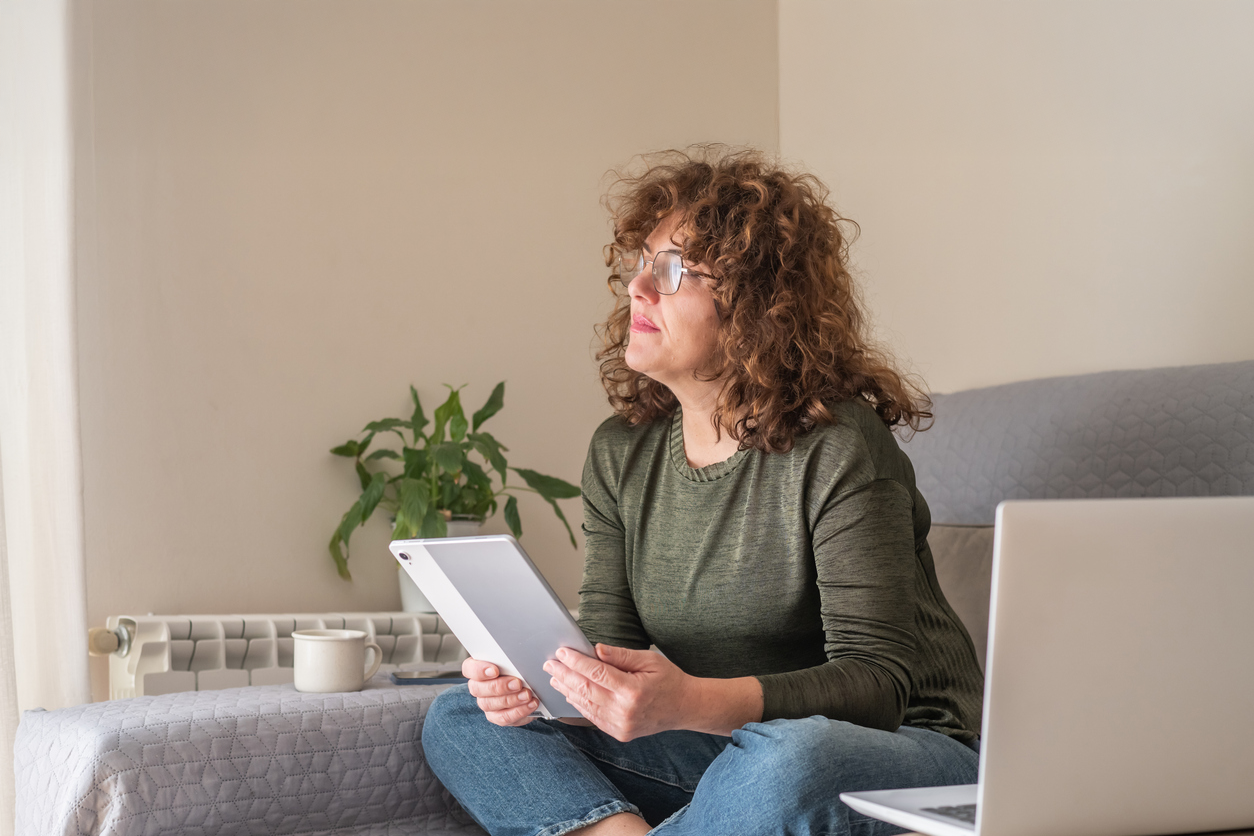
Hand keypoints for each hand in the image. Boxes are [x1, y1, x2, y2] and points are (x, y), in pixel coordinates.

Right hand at [462, 657, 538, 726]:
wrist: (530, 688)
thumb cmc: (518, 670)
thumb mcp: (516, 661)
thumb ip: (512, 659)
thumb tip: (521, 658)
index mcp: (478, 668)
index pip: (469, 668)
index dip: (479, 670)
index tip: (495, 670)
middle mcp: (478, 687)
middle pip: (477, 689)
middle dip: (499, 686)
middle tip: (517, 683)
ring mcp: (486, 703)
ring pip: (490, 704)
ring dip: (511, 700)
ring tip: (527, 695)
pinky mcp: (496, 716)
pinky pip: (503, 717)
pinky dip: (518, 711)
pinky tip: (531, 704)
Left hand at [542, 644, 694, 740]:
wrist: (685, 708)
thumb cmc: (669, 680)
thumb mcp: (649, 660)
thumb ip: (621, 655)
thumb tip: (595, 650)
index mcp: (633, 691)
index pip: (596, 673)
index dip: (576, 662)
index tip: (562, 652)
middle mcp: (625, 711)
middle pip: (586, 690)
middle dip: (565, 675)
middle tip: (550, 664)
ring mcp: (621, 725)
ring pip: (586, 705)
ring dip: (568, 690)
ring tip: (555, 677)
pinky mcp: (619, 733)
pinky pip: (593, 717)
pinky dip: (579, 704)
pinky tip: (571, 693)